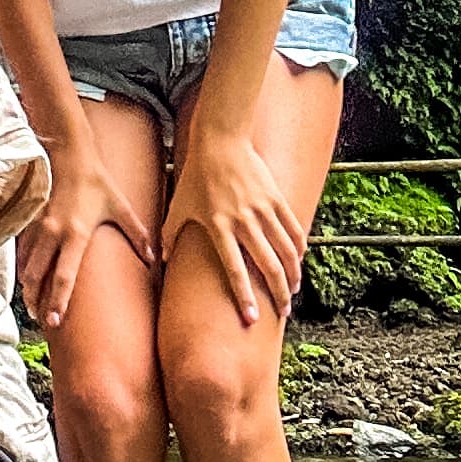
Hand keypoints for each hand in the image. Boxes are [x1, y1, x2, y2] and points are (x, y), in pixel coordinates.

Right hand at [17, 141, 157, 329]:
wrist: (71, 155)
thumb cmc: (96, 181)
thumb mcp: (120, 207)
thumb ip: (138, 234)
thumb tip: (154, 257)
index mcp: (76, 234)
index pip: (64, 275)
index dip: (57, 300)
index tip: (54, 321)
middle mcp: (54, 233)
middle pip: (37, 276)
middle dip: (36, 301)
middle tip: (42, 321)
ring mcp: (39, 227)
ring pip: (26, 266)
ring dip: (28, 288)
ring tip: (33, 305)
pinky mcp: (32, 220)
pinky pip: (23, 251)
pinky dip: (23, 268)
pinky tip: (27, 279)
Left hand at [163, 127, 305, 323]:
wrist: (221, 141)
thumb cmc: (196, 177)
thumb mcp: (179, 205)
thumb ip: (170, 235)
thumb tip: (161, 260)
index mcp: (218, 226)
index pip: (234, 269)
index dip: (244, 296)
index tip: (252, 319)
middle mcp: (243, 220)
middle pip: (268, 265)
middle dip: (278, 293)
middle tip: (283, 312)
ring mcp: (263, 209)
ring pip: (286, 250)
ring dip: (292, 274)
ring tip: (293, 291)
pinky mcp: (276, 198)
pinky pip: (293, 229)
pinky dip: (299, 248)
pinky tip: (299, 261)